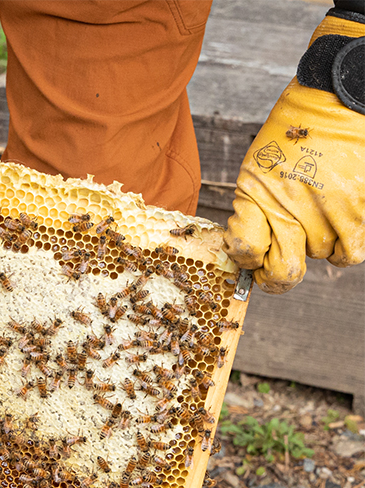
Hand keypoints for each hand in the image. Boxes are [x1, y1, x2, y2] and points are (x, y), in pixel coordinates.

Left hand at [223, 14, 364, 292]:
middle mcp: (293, 210)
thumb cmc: (291, 135)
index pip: (247, 252)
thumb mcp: (256, 168)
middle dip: (275, 275)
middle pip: (284, 272)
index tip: (251, 258)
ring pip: (318, 258)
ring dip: (314, 245)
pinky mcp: (359, 210)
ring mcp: (329, 212)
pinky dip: (342, 250)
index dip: (247, 261)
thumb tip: (251, 253)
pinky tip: (337, 231)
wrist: (334, 100)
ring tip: (315, 216)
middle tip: (275, 266)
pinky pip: (349, 254)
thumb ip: (251, 210)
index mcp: (258, 198)